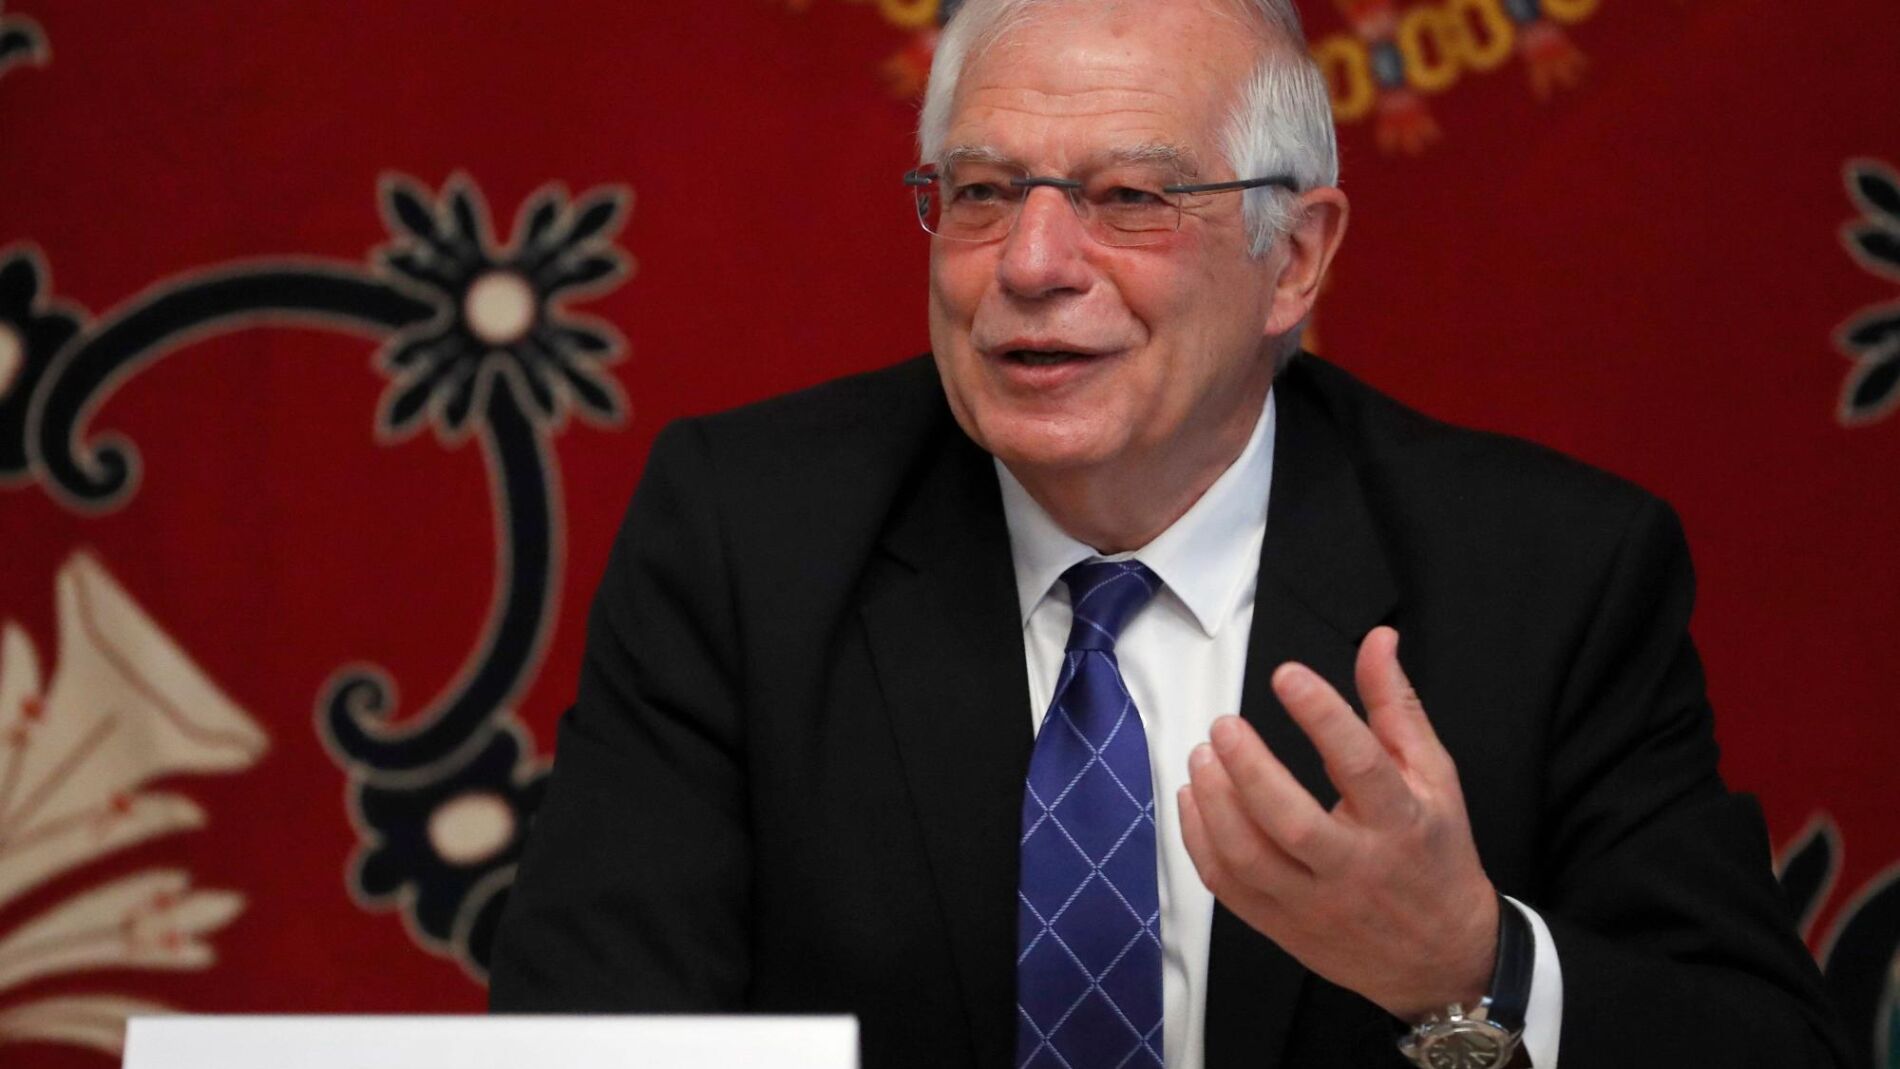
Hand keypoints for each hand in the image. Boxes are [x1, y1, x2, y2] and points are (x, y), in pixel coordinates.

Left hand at [1179, 626, 1497, 1019]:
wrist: (1441, 957)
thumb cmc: (1434, 853)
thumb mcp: (1433, 775)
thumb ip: (1396, 706)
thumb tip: (1378, 640)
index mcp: (1402, 822)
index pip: (1361, 765)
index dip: (1323, 716)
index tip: (1287, 676)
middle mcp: (1356, 867)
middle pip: (1293, 822)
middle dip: (1249, 769)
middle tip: (1223, 726)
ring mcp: (1315, 903)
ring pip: (1250, 860)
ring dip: (1214, 804)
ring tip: (1200, 756)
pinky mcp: (1282, 927)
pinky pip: (1228, 887)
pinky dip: (1200, 842)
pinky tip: (1193, 799)